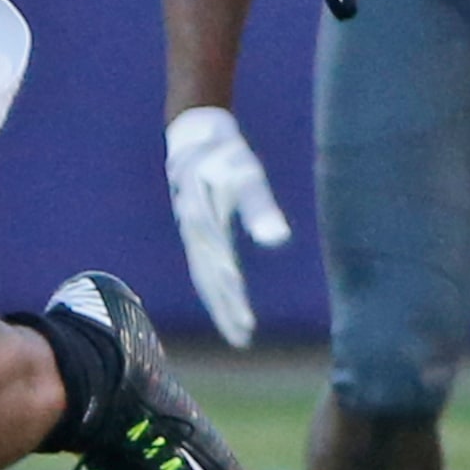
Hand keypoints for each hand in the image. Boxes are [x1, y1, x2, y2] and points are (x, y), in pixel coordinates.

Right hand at [165, 106, 292, 348]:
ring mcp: (192, 228)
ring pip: (204, 272)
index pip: (219, 277)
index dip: (231, 304)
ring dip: (219, 298)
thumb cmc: (222, 151)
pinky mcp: (195, 221)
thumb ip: (260, 209)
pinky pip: (202, 259)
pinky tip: (225, 288)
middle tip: (241, 340)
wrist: (192, 129)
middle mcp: (194, 233)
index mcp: (203, 228)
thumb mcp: (245, 176)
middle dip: (225, 310)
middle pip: (208, 280)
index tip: (245, 330)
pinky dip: (213, 279)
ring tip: (236, 324)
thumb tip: (278, 241)